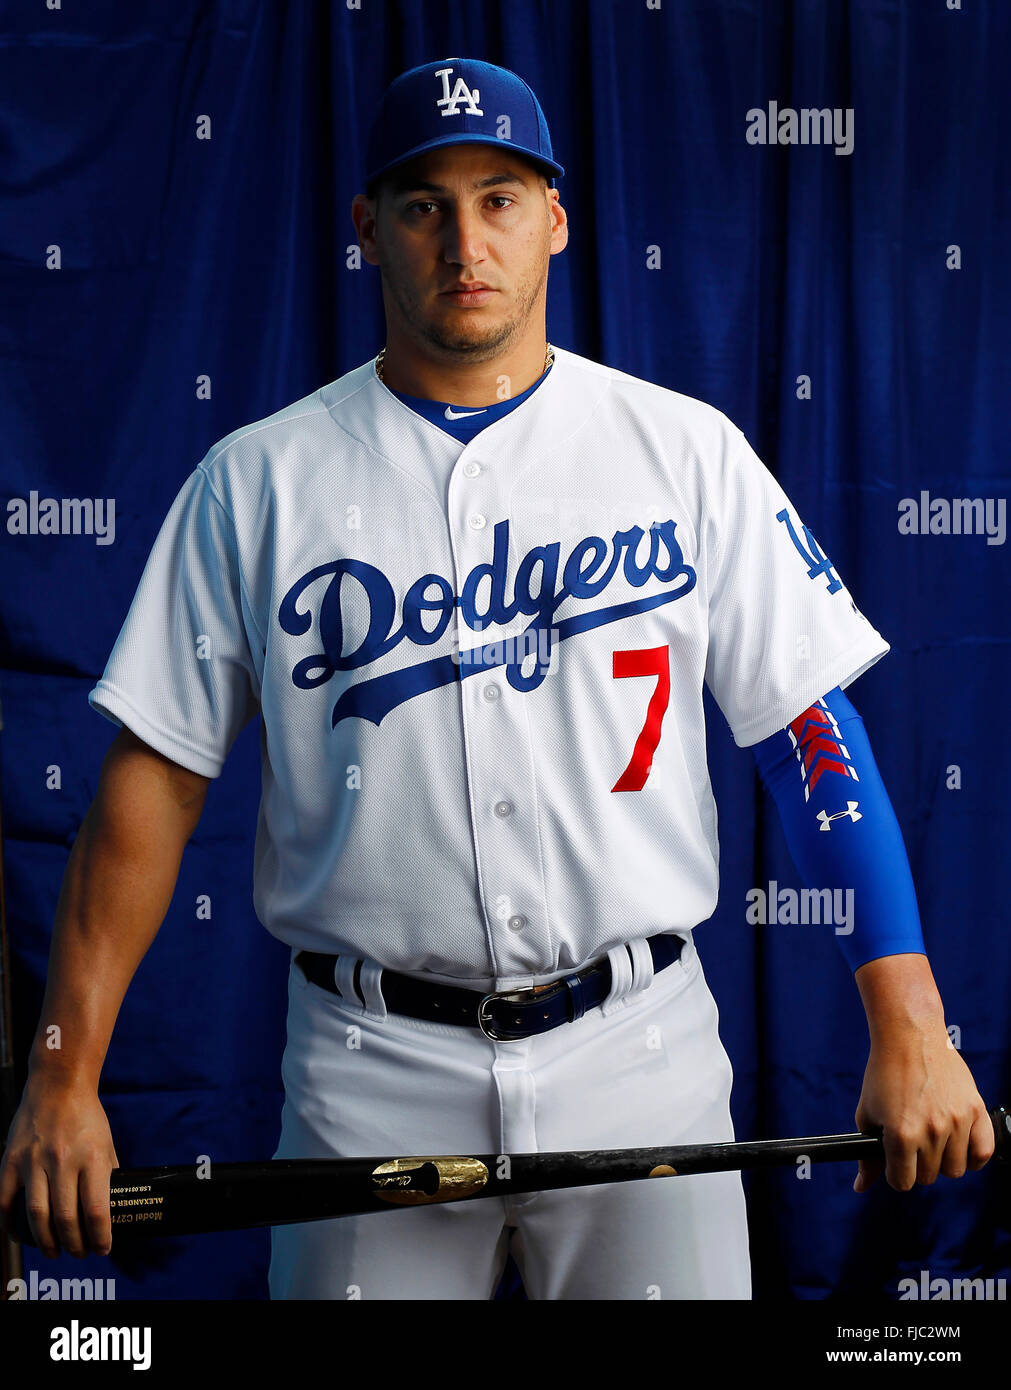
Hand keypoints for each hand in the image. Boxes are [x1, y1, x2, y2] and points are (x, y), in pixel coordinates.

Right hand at [0, 1075, 118, 1257]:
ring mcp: (33, 1161)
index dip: (100, 1237)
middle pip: (66, 1218)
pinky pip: (6, 1201)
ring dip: (47, 1241)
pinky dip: (12, 1224)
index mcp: (91, 1157)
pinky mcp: (10, 1161)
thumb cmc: (86, 1116)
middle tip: (79, 1253)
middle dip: (74, 1244)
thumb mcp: (106, 1144)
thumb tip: (112, 1207)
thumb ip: (107, 1174)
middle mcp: (62, 1160)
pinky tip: (22, 1235)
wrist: (57, 1085)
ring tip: (55, 1252)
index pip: (96, 1210)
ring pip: (37, 1215)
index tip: (103, 1249)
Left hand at [853, 1022, 993, 1192]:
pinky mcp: (976, 1110)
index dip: (895, 1173)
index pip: (902, 1182)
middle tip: (911, 1142)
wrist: (910, 1036)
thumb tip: (861, 1187)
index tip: (894, 1160)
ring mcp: (957, 1122)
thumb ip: (866, 1154)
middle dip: (916, 1165)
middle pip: (928, 1177)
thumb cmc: (884, 1073)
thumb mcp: (867, 1113)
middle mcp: (931, 1131)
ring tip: (932, 1138)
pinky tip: (959, 1145)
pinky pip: (984, 1152)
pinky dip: (974, 1156)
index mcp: (901, 1135)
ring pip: (956, 1169)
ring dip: (942, 1160)